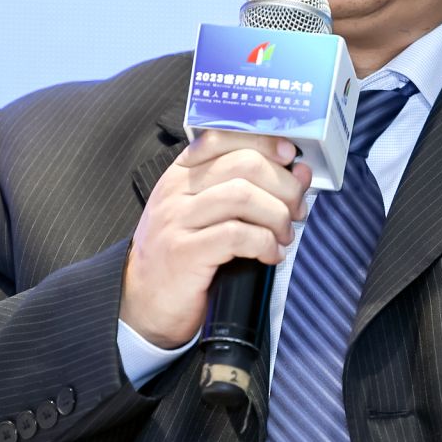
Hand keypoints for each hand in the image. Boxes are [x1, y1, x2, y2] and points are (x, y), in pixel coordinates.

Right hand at [121, 130, 310, 348]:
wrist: (143, 303)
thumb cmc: (181, 256)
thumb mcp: (205, 214)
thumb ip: (245, 189)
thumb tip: (298, 171)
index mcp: (181, 174)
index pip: (222, 137)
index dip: (263, 141)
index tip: (291, 155)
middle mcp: (176, 191)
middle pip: (243, 164)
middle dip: (283, 185)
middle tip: (296, 209)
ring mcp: (177, 220)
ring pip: (243, 195)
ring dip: (277, 215)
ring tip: (284, 235)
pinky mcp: (184, 253)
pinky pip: (237, 235)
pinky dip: (265, 244)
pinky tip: (271, 255)